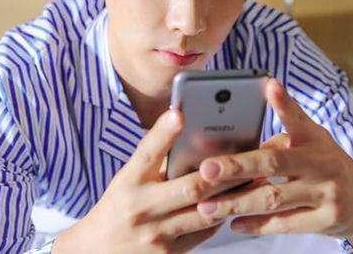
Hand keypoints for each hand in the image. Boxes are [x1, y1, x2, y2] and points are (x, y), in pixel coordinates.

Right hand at [54, 109, 242, 253]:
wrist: (97, 253)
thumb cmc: (119, 207)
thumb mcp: (128, 180)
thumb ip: (156, 162)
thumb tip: (191, 134)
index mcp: (128, 181)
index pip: (146, 152)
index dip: (163, 132)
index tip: (179, 113)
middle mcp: (141, 207)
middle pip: (190, 186)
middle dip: (223, 171)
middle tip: (249, 154)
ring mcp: (155, 234)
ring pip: (205, 212)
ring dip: (232, 196)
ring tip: (255, 179)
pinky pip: (203, 233)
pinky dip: (220, 216)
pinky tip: (235, 204)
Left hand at [195, 78, 352, 253]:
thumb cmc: (327, 165)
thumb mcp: (314, 139)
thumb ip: (288, 124)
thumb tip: (257, 102)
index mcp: (314, 139)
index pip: (297, 118)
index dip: (283, 102)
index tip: (269, 85)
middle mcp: (321, 164)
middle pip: (274, 163)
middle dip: (238, 166)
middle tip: (207, 169)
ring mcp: (325, 193)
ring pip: (274, 198)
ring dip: (237, 203)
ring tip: (207, 206)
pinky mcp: (324, 221)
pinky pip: (284, 224)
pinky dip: (257, 224)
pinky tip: (234, 224)